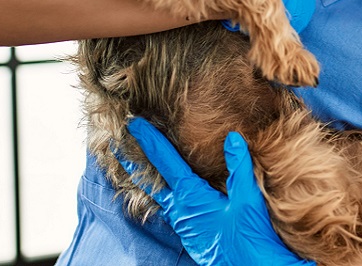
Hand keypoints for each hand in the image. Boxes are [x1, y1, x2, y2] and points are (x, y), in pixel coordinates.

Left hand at [121, 117, 313, 265]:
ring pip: (156, 196)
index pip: (165, 162)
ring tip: (132, 166)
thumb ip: (239, 167)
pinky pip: (168, 209)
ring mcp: (183, 223)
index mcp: (191, 197)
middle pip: (148, 181)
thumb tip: (232, 138)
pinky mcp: (190, 233)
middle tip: (114, 147)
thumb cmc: (248, 237)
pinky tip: (165, 194)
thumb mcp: (247, 199)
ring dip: (143, 179)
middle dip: (131, 162)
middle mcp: (181, 210)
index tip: (133, 124)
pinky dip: (160, 195)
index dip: (149, 140)